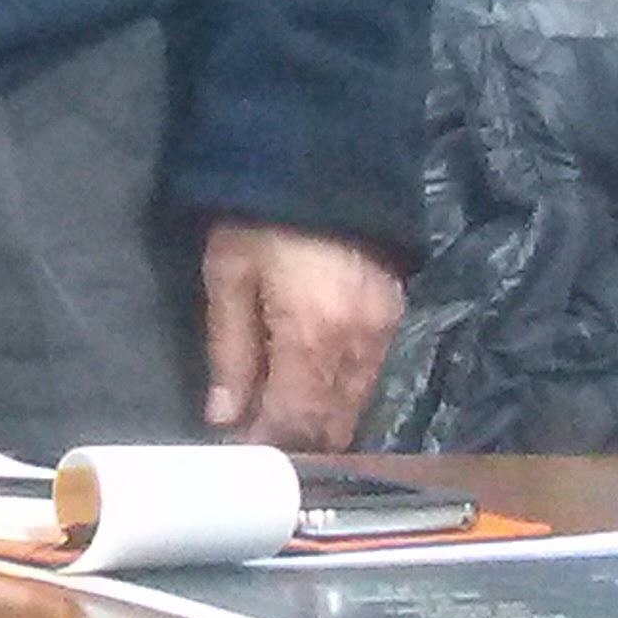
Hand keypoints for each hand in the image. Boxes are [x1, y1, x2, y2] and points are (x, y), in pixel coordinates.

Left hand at [198, 216, 402, 446]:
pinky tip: (309, 387)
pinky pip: (370, 379)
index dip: (266, 445)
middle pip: (332, 426)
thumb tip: (222, 416)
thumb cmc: (260, 217)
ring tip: (276, 416)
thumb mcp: (228, 274)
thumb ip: (228, 350)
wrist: (323, 163)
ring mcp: (384, 335)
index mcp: (312, 338)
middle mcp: (357, 347)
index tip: (238, 454)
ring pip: (355, 407)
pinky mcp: (395, 319)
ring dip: (319, 422)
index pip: (295, 422)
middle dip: (295, 443)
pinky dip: (340, 395)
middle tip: (255, 439)